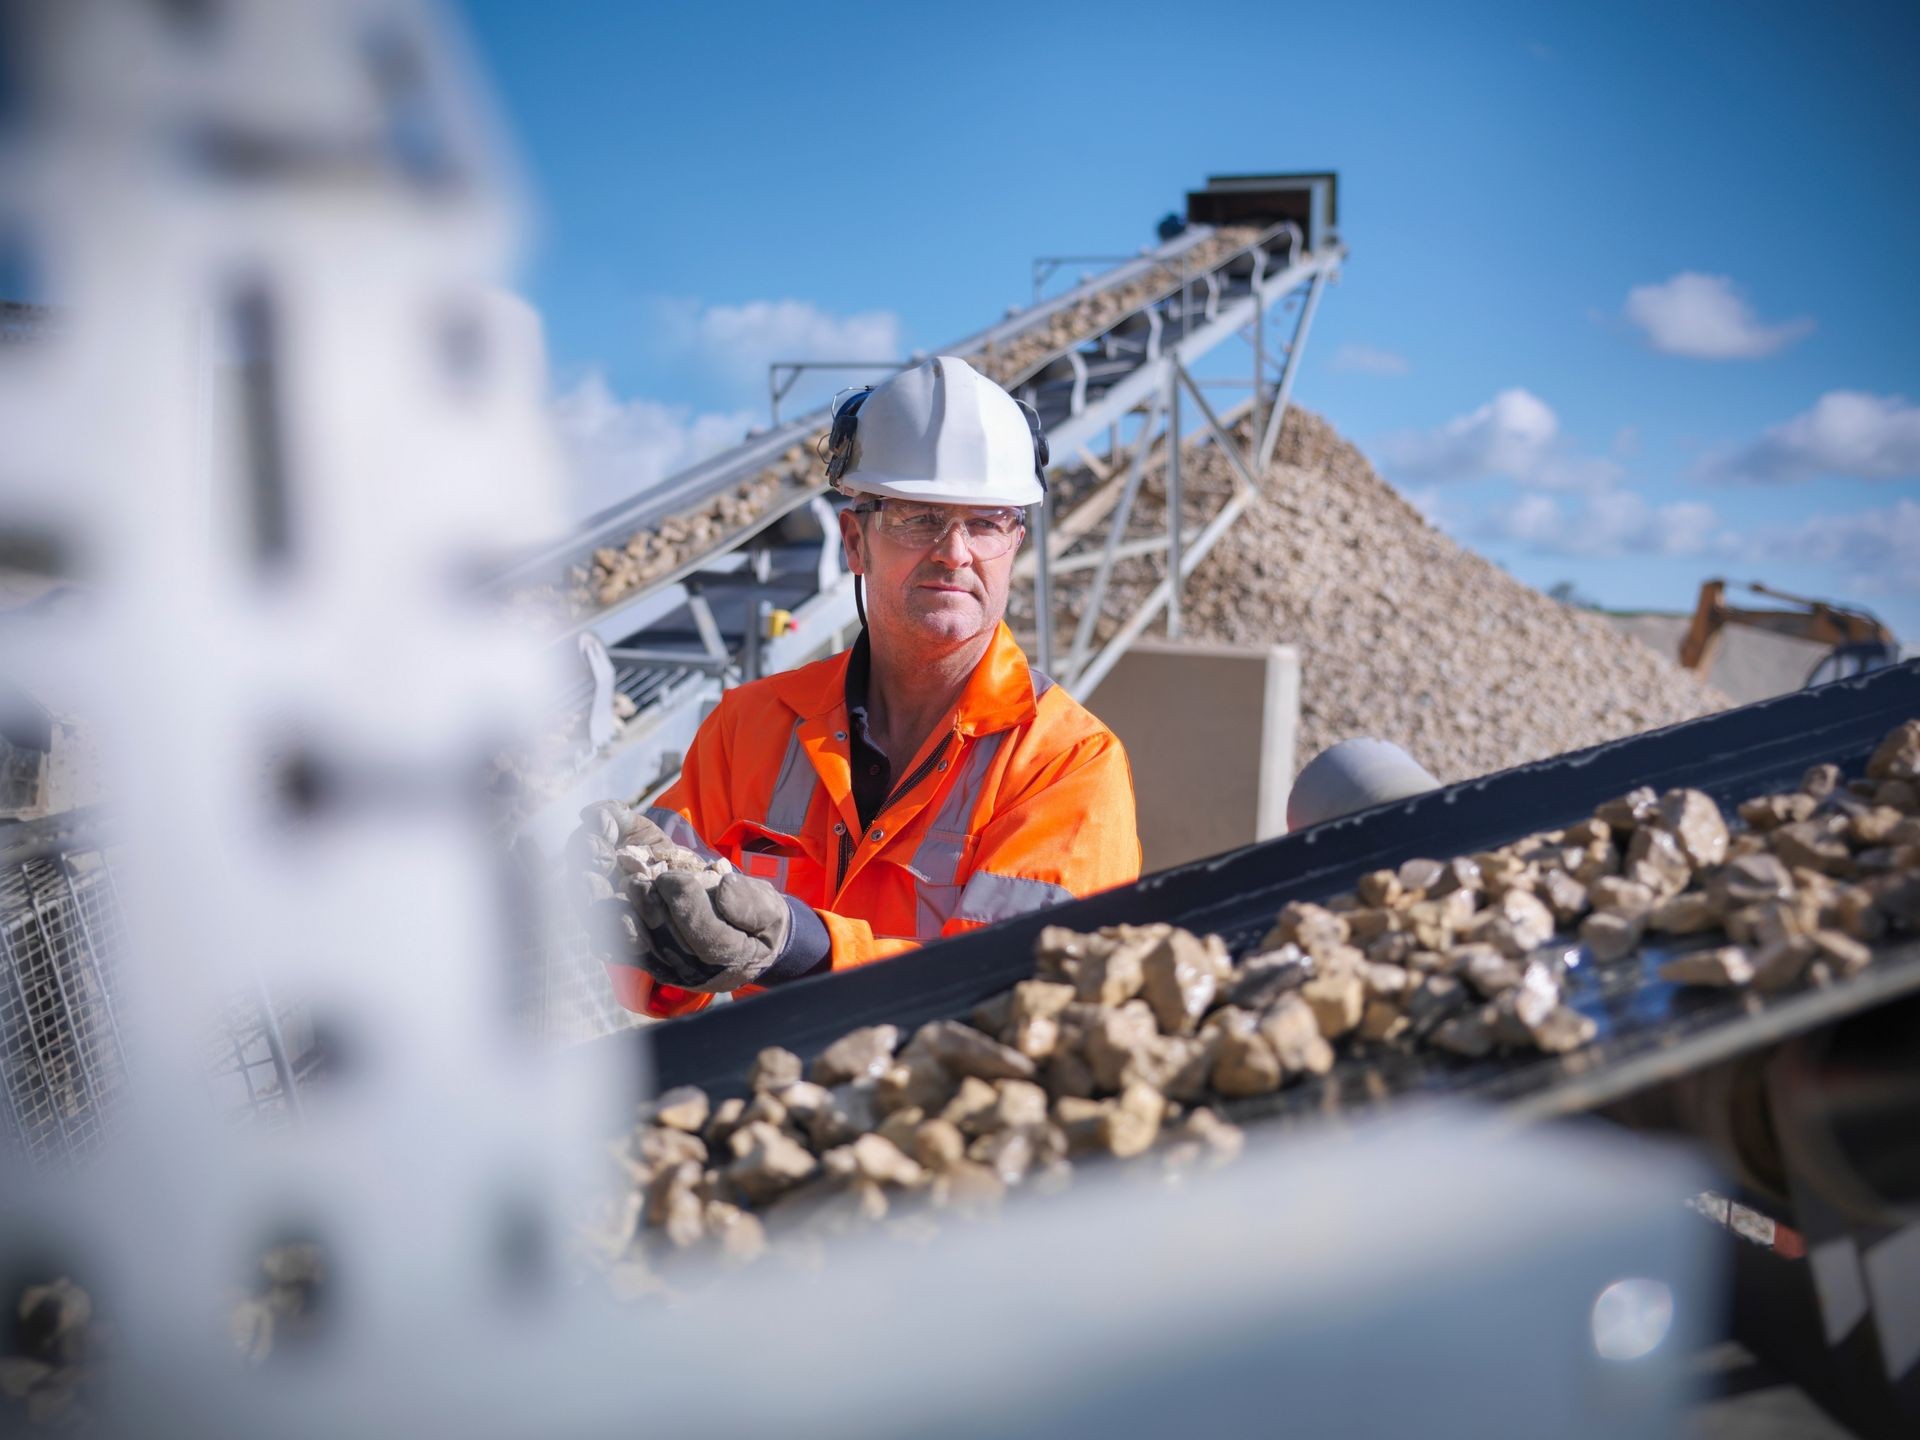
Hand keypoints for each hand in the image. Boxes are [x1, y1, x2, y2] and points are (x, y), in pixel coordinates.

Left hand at [570, 808, 788, 992]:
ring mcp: (666, 966)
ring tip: (596, 882)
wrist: (746, 943)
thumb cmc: (759, 923)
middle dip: (644, 905)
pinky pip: (619, 944)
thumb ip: (751, 903)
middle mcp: (692, 969)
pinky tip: (590, 897)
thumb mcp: (770, 911)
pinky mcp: (646, 958)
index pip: (705, 936)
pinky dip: (602, 920)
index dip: (687, 905)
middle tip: (632, 877)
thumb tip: (725, 888)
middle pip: (663, 939)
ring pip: (632, 943)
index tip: (673, 876)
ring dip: (611, 913)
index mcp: (730, 957)